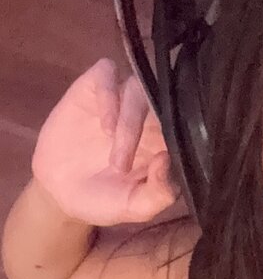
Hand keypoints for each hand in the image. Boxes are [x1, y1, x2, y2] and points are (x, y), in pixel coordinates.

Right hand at [31, 58, 181, 225]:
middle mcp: (148, 116)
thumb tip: (167, 160)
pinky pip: (107, 71)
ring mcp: (121, 99)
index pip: (188, 125)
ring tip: (110, 148)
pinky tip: (103, 125)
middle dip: (148, 130)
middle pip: (164, 101)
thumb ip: (159, 193)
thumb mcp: (135, 208)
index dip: (182, 138)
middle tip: (121, 165)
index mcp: (166, 141)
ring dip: (128, 119)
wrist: (58, 192)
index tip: (162, 165)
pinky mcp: (94, 88)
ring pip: (138, 87)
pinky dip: (108, 93)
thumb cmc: (105, 199)